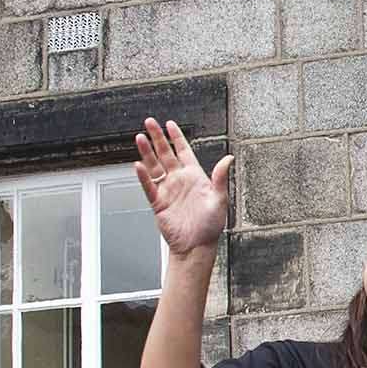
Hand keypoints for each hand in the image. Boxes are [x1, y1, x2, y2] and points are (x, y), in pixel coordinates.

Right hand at [133, 118, 233, 257]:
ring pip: (154, 166)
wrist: (196, 245)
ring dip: (146, 152)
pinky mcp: (158, 203)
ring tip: (139, 138)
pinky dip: (143, 176)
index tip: (169, 124)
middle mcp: (179, 180)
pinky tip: (137, 165)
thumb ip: (220, 177)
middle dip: (157, 138)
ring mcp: (167, 190)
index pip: (183, 151)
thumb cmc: (210, 225)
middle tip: (149, 122)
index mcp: (195, 176)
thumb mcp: (219, 199)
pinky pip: (148, 186)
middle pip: (165, 154)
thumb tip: (229, 158)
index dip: (176, 137)